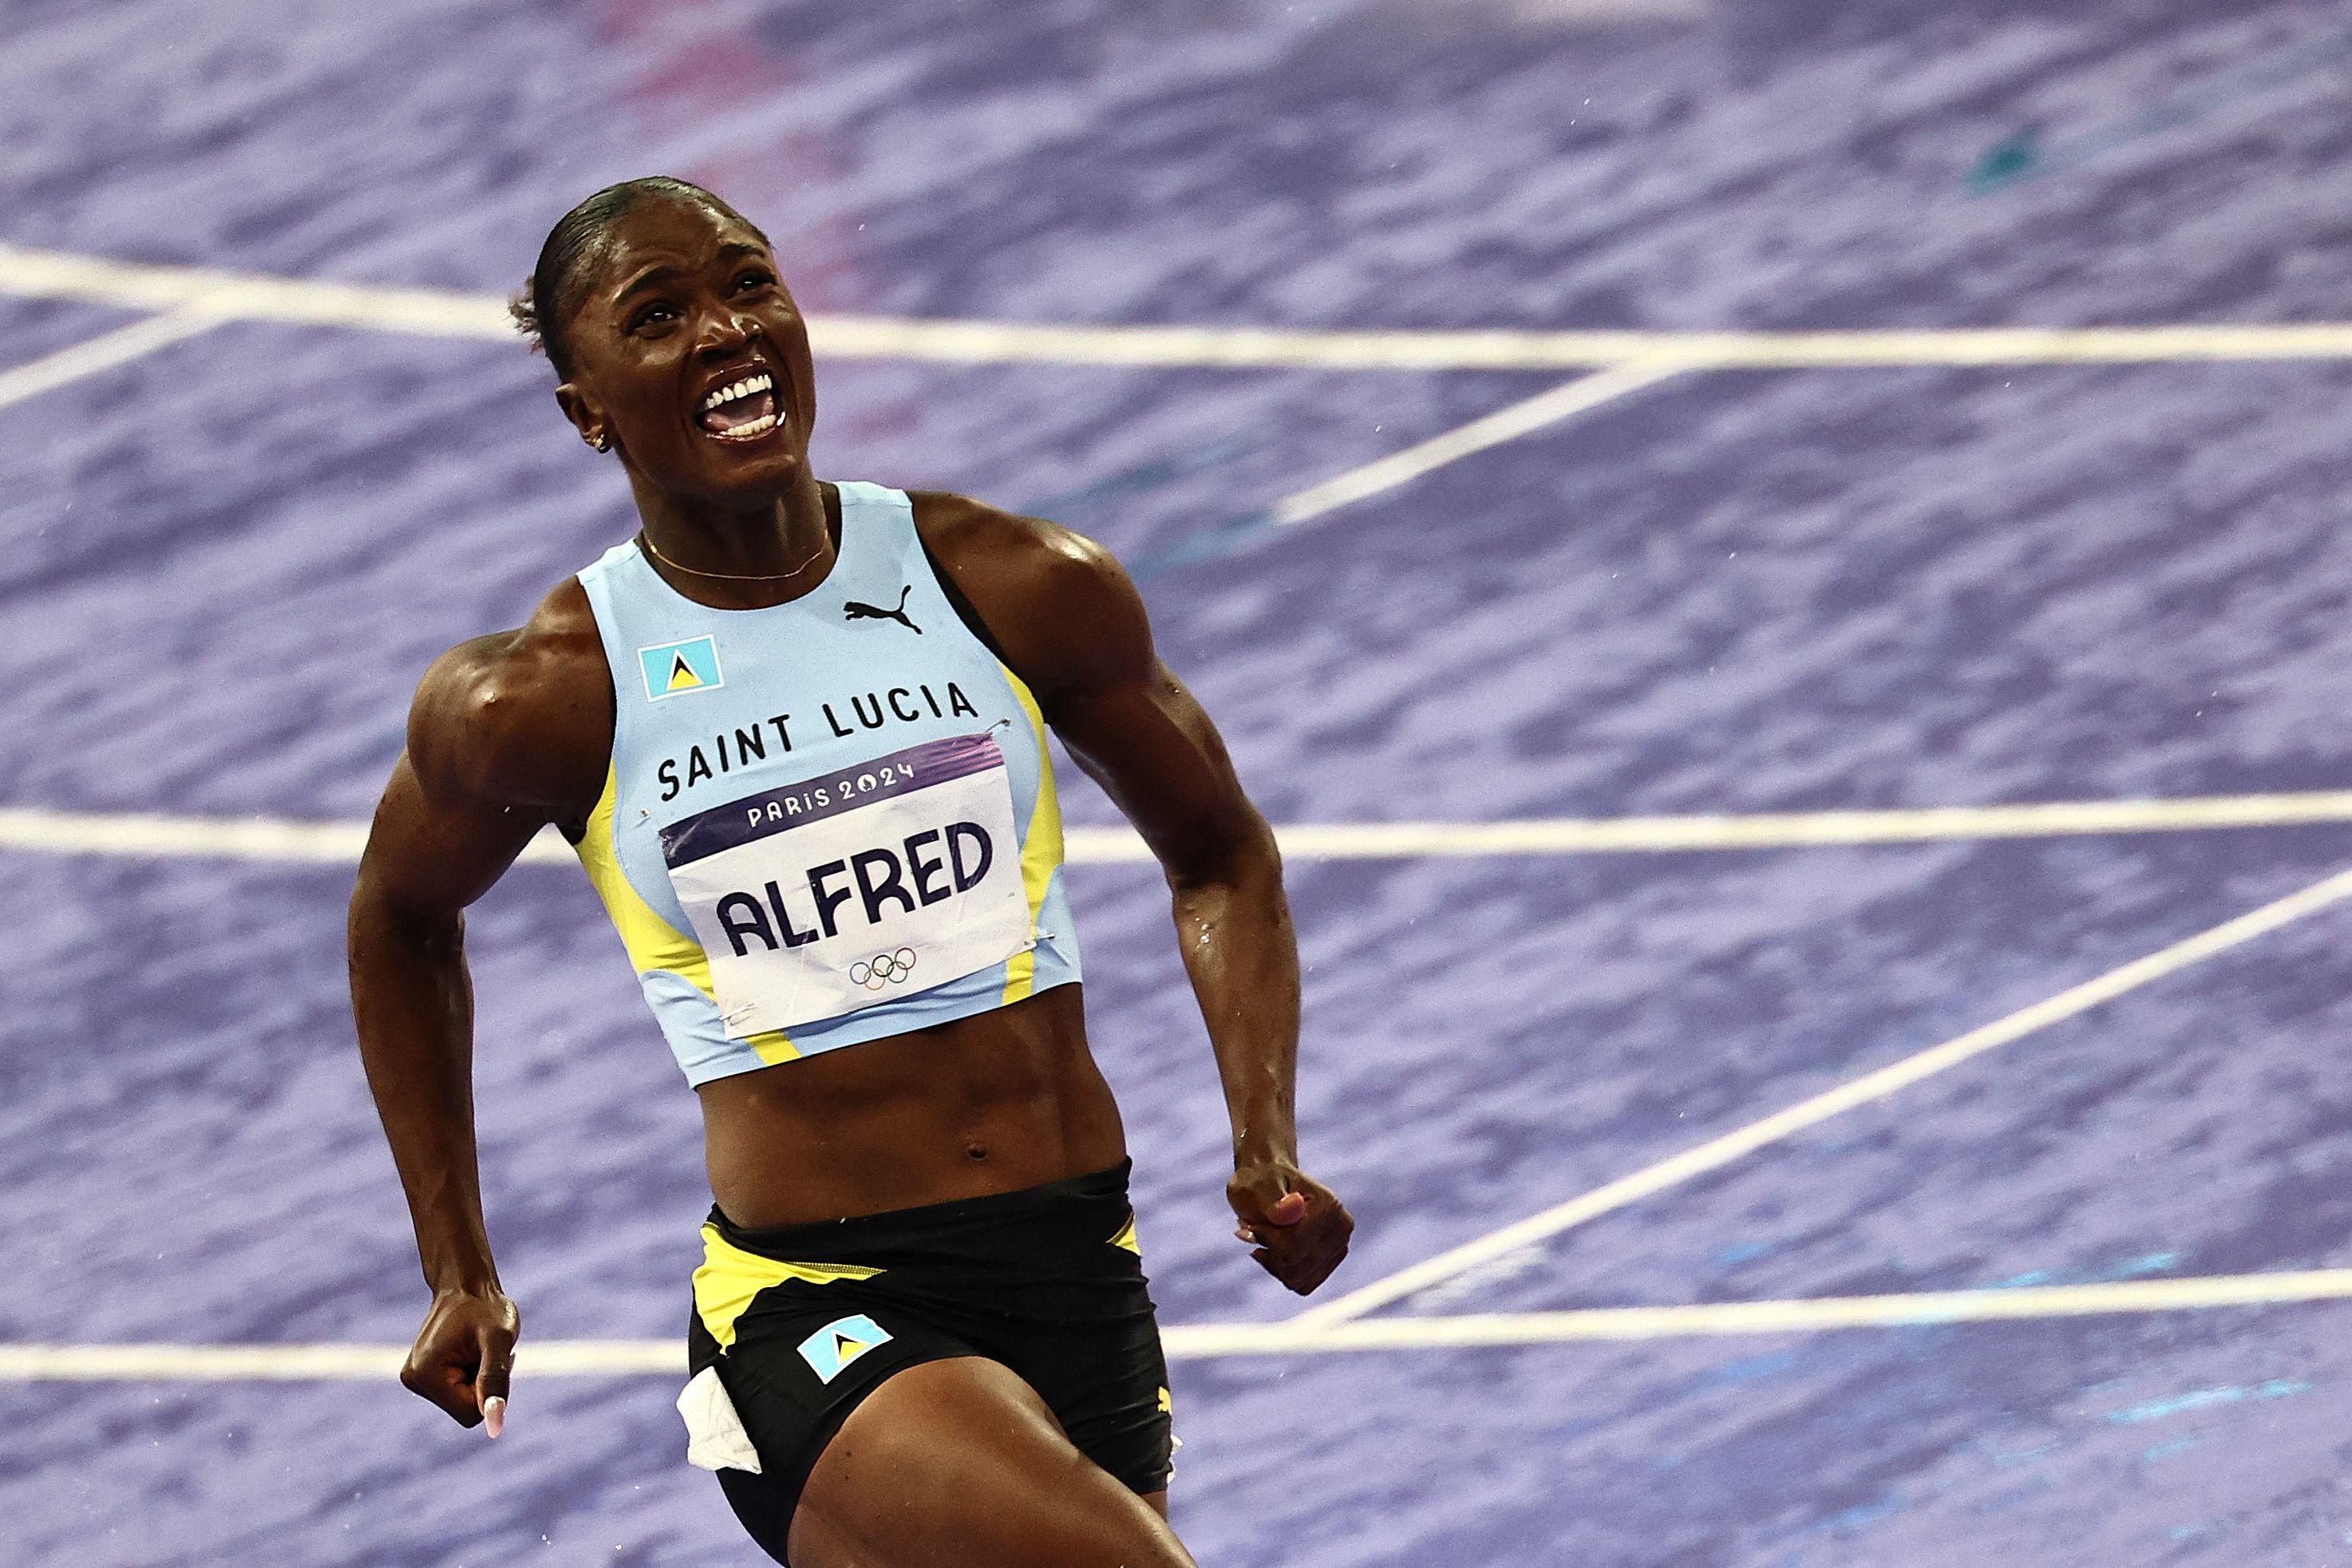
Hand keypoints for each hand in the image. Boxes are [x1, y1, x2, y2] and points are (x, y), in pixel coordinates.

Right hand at [401, 1286, 519, 1435]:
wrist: (468, 1286)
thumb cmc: (487, 1309)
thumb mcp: (499, 1341)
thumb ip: (495, 1382)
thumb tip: (494, 1429)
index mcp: (425, 1375)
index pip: (471, 1414)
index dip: (490, 1390)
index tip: (491, 1356)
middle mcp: (413, 1380)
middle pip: (466, 1409)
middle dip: (484, 1384)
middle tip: (486, 1349)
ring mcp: (415, 1379)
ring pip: (463, 1401)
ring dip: (479, 1378)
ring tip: (477, 1348)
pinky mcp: (423, 1376)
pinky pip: (458, 1392)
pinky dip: (472, 1375)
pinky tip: (471, 1351)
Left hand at [1228, 1160, 1352, 1294]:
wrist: (1269, 1182)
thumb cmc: (1260, 1182)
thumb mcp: (1257, 1185)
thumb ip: (1272, 1198)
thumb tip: (1291, 1208)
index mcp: (1329, 1205)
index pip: (1292, 1247)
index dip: (1264, 1240)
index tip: (1249, 1225)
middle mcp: (1342, 1228)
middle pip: (1294, 1266)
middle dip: (1268, 1251)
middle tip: (1255, 1230)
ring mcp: (1339, 1247)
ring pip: (1297, 1279)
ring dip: (1272, 1262)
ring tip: (1264, 1239)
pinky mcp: (1330, 1263)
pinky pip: (1302, 1285)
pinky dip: (1281, 1272)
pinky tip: (1272, 1252)